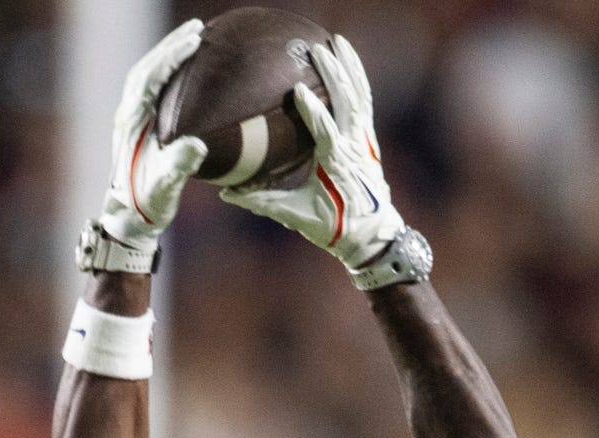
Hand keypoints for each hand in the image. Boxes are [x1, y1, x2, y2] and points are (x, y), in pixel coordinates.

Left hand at [89, 19, 209, 259]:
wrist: (127, 220)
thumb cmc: (145, 205)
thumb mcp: (164, 188)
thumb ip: (178, 166)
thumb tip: (195, 146)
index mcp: (131, 123)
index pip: (150, 78)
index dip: (172, 57)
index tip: (196, 41)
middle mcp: (127, 116)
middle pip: (147, 68)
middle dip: (171, 45)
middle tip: (199, 28)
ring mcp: (131, 119)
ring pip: (147, 75)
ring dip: (168, 54)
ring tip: (195, 38)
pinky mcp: (138, 126)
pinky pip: (152, 89)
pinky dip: (167, 72)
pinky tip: (187, 68)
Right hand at [220, 36, 407, 275]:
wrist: (372, 235)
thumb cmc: (333, 228)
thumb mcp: (295, 216)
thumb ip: (261, 202)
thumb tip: (226, 192)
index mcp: (336, 164)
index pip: (326, 131)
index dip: (313, 110)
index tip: (299, 89)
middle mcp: (354, 147)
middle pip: (347, 102)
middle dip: (333, 74)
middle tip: (316, 50)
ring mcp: (365, 140)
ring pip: (359, 96)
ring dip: (348, 67)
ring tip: (336, 42)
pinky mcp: (368, 137)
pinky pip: (364, 101)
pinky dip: (358, 78)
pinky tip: (348, 60)